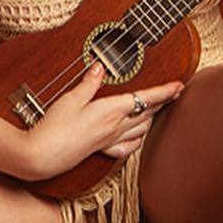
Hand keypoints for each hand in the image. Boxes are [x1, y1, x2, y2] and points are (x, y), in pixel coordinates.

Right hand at [14, 63, 183, 181]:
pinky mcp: (102, 150)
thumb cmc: (54, 127)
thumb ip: (88, 83)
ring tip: (160, 109)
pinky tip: (139, 136)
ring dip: (153, 118)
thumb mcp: (70, 98)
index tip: (179, 85)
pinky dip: (138, 139)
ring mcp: (110, 140)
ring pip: (141, 129)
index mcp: (110, 111)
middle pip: (148, 113)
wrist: (43, 156)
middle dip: (163, 102)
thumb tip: (100, 66)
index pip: (145, 98)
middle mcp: (115, 127)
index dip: (164, 91)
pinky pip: (128, 146)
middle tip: (175, 93)